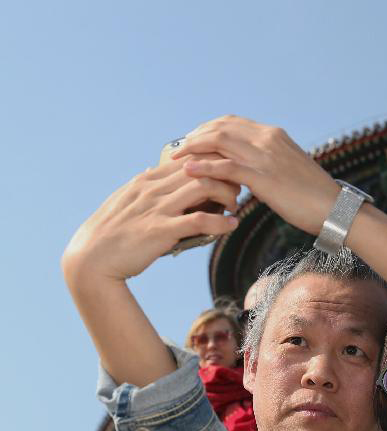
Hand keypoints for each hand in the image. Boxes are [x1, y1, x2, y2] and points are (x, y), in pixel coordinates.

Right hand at [62, 155, 239, 282]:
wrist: (90, 259)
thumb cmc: (112, 233)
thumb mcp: (127, 202)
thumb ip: (145, 188)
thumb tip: (153, 170)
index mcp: (147, 180)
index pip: (188, 158)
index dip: (213, 160)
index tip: (228, 171)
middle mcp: (153, 189)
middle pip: (200, 167)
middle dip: (226, 174)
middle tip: (239, 187)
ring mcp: (156, 208)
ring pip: (203, 186)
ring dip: (227, 194)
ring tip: (235, 204)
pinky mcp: (160, 231)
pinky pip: (198, 220)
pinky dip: (221, 222)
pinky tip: (232, 225)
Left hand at [173, 115, 339, 234]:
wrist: (335, 209)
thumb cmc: (314, 197)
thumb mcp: (290, 170)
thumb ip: (269, 164)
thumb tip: (251, 171)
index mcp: (274, 135)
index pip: (231, 122)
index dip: (206, 129)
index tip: (192, 140)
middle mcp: (268, 139)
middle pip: (219, 127)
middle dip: (194, 136)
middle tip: (177, 149)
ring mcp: (265, 157)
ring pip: (218, 141)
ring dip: (192, 148)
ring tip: (175, 158)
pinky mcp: (263, 177)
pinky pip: (225, 167)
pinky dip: (203, 167)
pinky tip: (188, 172)